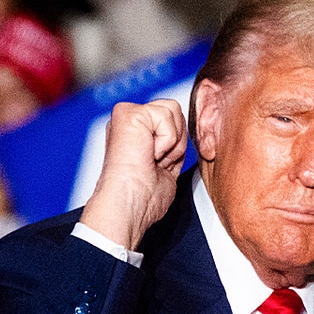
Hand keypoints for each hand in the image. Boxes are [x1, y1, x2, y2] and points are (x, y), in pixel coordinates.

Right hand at [80, 100, 186, 249]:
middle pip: (176, 111)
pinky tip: (148, 154)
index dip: (177, 146)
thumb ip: (173, 146)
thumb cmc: (143, 198)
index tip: (160, 167)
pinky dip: (165, 141)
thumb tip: (185, 138)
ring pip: (172, 109)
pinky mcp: (128, 113)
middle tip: (157, 163)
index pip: (174, 120)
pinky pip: (166, 115)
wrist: (129, 205)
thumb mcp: (168, 167)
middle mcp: (131, 122)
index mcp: (138, 134)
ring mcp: (128, 115)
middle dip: (177, 142)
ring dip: (171, 142)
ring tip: (153, 159)